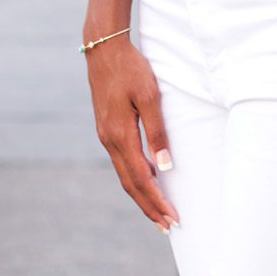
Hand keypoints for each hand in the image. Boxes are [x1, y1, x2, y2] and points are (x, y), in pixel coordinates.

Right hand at [86, 35, 180, 232]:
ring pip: (123, 175)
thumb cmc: (130, 68)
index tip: (173, 218)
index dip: (158, 201)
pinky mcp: (105, 128)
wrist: (103, 47)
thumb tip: (164, 167)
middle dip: (149, 207)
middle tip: (167, 227)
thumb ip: (157, 132)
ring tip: (157, 212)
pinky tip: (144, 181)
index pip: (142, 179)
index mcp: (120, 135)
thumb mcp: (148, 96)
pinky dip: (133, 178)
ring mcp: (105, 134)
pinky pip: (120, 162)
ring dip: (141, 196)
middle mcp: (109, 140)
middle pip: (130, 183)